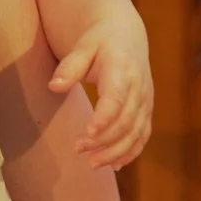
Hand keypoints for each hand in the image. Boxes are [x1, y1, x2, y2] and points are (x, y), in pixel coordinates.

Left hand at [47, 23, 152, 170]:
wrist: (126, 35)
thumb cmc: (99, 41)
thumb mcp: (83, 47)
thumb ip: (70, 66)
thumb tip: (53, 87)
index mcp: (122, 69)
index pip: (116, 98)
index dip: (104, 118)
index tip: (87, 133)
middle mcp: (138, 87)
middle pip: (125, 121)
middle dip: (104, 140)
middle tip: (78, 149)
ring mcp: (145, 101)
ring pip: (136, 133)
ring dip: (115, 151)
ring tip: (92, 164)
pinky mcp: (147, 110)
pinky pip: (142, 135)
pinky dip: (130, 152)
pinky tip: (114, 165)